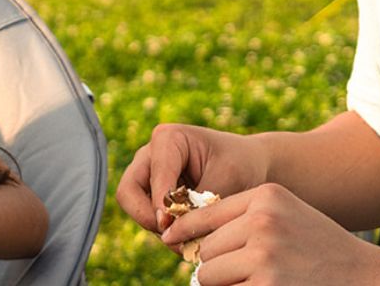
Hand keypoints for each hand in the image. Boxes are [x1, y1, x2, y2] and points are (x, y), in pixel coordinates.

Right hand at [116, 123, 270, 233]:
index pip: (154, 176)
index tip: (171, 226)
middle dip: (146, 217)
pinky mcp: (152, 194)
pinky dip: (164, 230)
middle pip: (128, 191)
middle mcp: (150, 155)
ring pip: (134, 207)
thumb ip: (198, 203)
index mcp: (168, 139)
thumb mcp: (226, 180)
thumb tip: (171, 230)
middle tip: (171, 236)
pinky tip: (188, 238)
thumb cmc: (241, 165)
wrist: (251, 165)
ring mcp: (148, 174)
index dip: (160, 204)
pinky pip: (147, 215)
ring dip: (157, 227)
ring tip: (186, 241)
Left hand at [162, 183, 379, 284]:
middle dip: (216, 265)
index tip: (169, 237)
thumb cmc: (321, 249)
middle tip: (247, 272)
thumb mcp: (286, 214)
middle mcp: (263, 220)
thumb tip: (183, 234)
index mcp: (266, 196)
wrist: (368, 278)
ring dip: (224, 284)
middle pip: (205, 249)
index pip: (203, 213)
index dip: (184, 230)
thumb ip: (242, 217)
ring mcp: (265, 255)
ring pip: (208, 275)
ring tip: (259, 280)